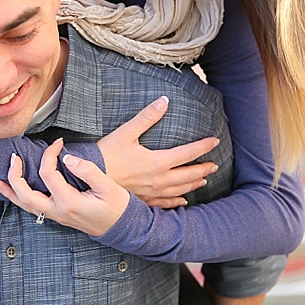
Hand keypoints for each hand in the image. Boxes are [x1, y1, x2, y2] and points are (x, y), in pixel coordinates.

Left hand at [0, 138, 130, 236]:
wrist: (123, 228)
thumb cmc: (117, 207)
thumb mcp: (108, 187)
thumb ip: (87, 171)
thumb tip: (66, 158)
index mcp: (69, 202)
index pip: (48, 173)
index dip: (50, 154)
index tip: (58, 143)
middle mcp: (58, 211)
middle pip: (25, 195)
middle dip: (15, 176)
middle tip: (12, 158)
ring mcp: (56, 216)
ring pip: (25, 205)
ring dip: (9, 192)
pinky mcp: (57, 215)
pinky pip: (32, 208)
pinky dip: (18, 199)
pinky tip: (12, 192)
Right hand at [98, 96, 219, 207]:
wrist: (89, 182)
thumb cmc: (106, 155)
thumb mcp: (126, 132)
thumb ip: (147, 117)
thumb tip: (164, 101)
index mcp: (157, 162)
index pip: (188, 153)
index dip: (203, 146)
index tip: (215, 141)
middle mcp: (158, 179)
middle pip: (188, 175)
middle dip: (203, 169)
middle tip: (214, 165)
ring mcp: (151, 192)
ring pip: (180, 190)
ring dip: (193, 184)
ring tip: (203, 180)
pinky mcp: (143, 201)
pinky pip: (165, 204)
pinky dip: (176, 202)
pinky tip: (183, 202)